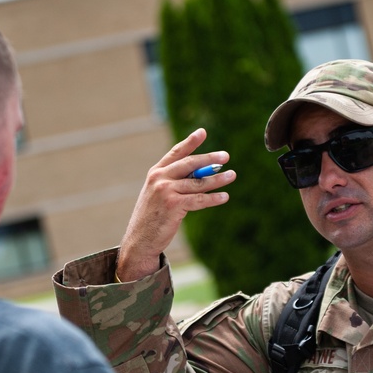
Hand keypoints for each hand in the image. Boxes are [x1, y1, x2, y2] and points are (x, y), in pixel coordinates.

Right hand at [116, 128, 235, 280]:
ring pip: (198, 182)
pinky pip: (199, 199)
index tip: (202, 132)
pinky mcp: (173, 205)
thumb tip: (203, 175)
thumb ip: (176, 183)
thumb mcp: (159, 195)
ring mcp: (165, 190)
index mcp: (155, 173)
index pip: (175, 153)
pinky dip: (213, 198)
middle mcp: (159, 178)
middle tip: (225, 157)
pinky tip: (224, 197)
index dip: (190, 142)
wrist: (139, 240)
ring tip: (232, 175)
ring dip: (218, 179)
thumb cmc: (152, 219)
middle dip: (209, 159)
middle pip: (190, 164)